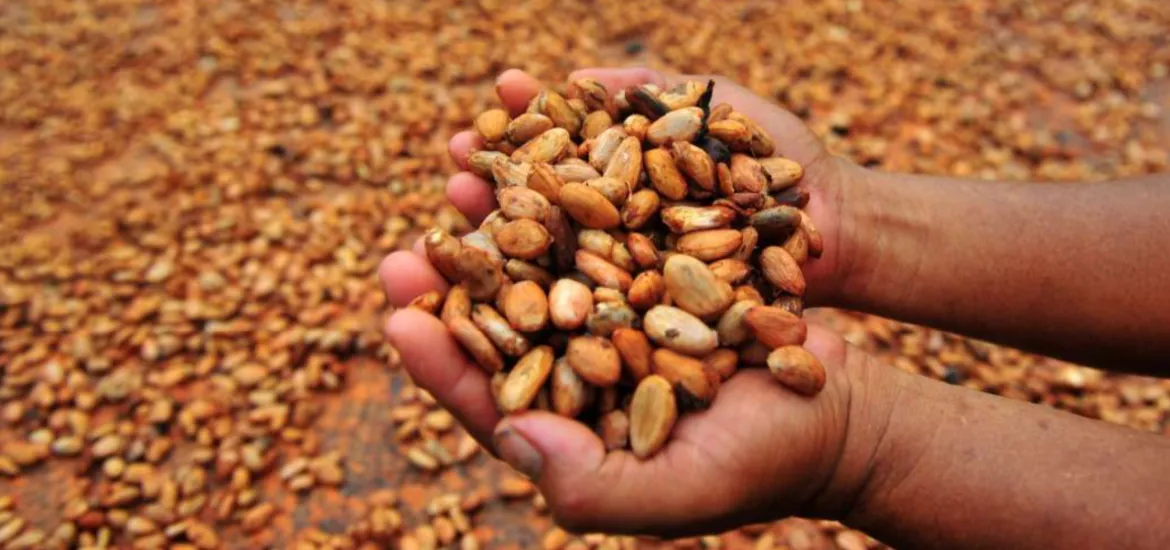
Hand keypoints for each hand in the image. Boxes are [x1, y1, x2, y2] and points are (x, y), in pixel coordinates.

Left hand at [377, 68, 877, 536]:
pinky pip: (603, 211)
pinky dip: (574, 175)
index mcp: (567, 421)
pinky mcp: (650, 254)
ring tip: (461, 170)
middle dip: (453, 277)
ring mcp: (612, 300)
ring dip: (500, 211)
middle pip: (500, 315)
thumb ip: (592, 486)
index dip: (440, 360)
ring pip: (543, 252)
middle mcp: (577, 356)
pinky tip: (544, 140)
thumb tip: (511, 441)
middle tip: (401, 247)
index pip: (488, 396)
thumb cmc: (765, 460)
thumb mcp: (683, 489)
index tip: (398, 318)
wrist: (841, 404)